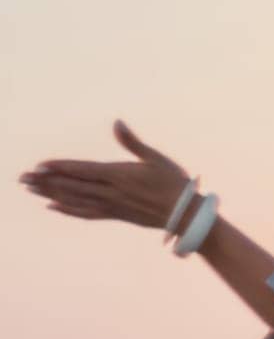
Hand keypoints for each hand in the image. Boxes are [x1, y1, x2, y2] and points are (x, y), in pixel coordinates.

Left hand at [18, 121, 189, 228]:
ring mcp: (113, 205)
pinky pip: (88, 213)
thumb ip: (133, 142)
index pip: (82, 170)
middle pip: (73, 186)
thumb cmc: (175, 184)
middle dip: (46, 181)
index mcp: (119, 175)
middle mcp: (112, 192)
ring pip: (76, 199)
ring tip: (31, 190)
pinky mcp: (118, 215)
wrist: (186, 215)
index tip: (39, 166)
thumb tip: (117, 122)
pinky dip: (69, 210)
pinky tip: (54, 207)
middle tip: (22, 179)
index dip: (60, 168)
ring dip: (51, 194)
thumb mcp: (156, 159)